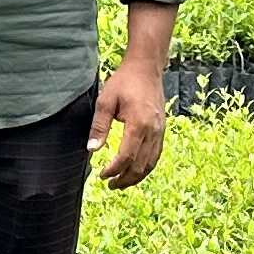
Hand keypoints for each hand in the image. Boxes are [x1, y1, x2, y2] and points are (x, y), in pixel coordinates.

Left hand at [90, 60, 165, 188]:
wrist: (146, 69)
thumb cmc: (124, 82)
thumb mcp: (105, 101)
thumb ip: (99, 127)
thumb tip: (91, 150)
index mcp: (138, 124)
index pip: (126, 157)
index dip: (114, 170)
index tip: (102, 174)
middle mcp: (153, 131)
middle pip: (140, 165)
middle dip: (125, 179)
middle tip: (109, 185)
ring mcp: (160, 131)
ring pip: (150, 163)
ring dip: (136, 177)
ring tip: (121, 183)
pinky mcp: (161, 130)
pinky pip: (156, 155)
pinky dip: (145, 167)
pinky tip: (135, 170)